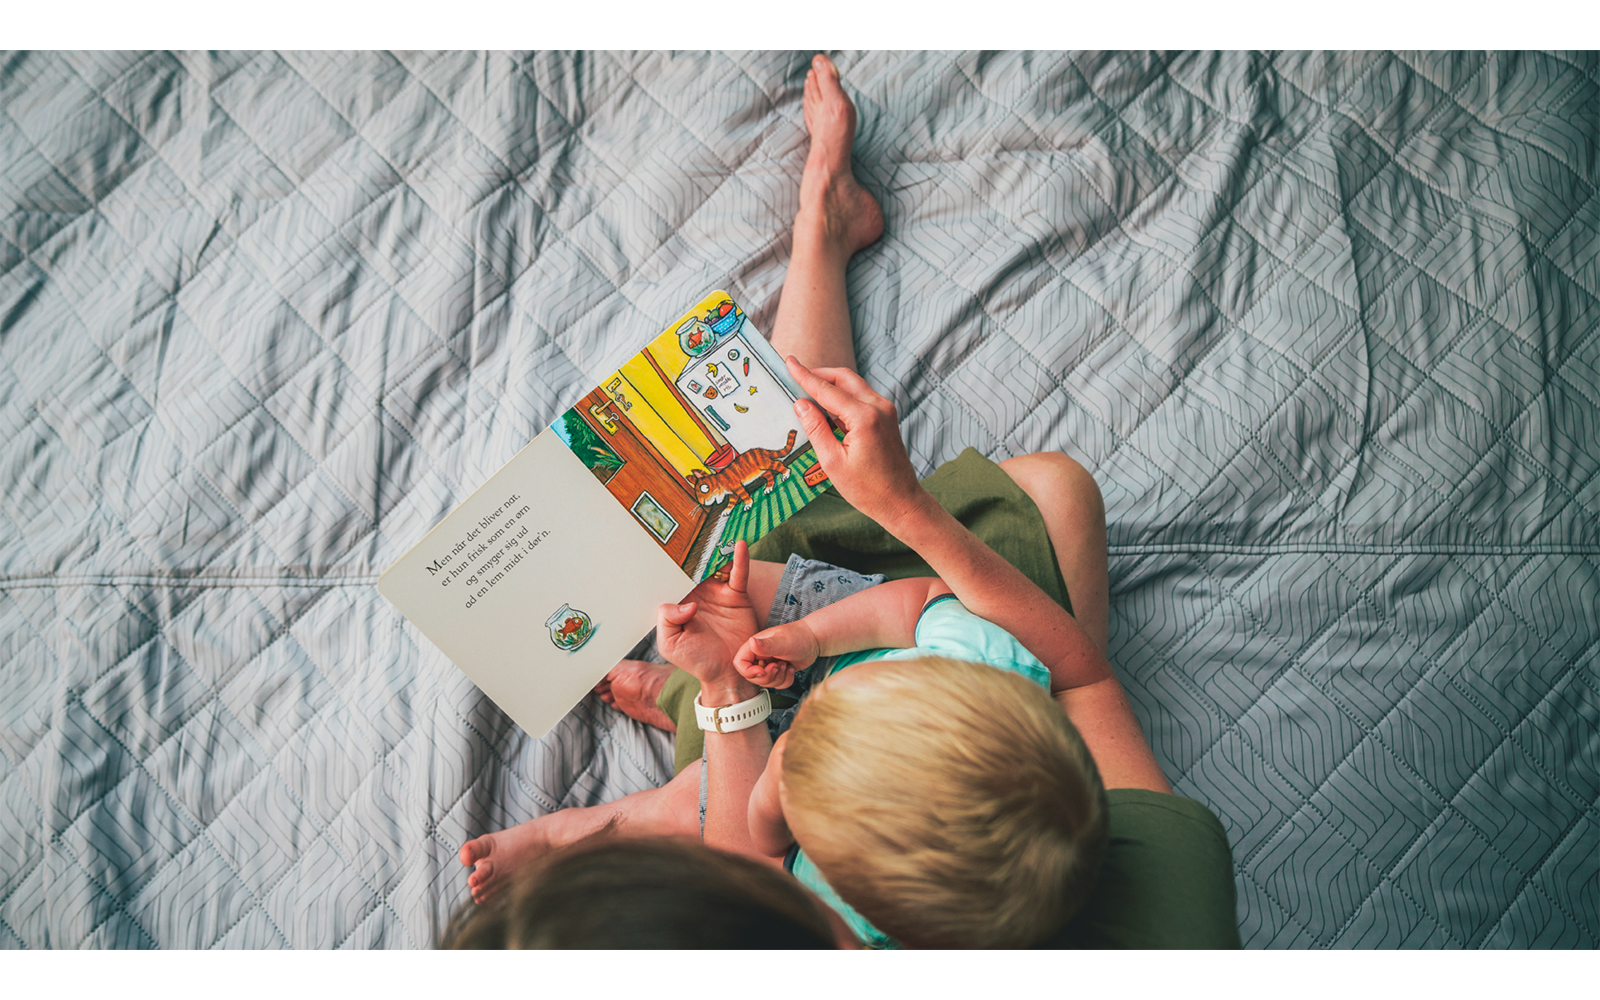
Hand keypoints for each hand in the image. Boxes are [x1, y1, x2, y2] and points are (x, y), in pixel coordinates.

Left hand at [656, 541, 758, 694]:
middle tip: (689, 528)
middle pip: (695, 566)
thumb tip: (687, 603)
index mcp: (679, 603)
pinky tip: (740, 545)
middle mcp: (698, 594)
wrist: (726, 673)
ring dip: (715, 550)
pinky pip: (739, 574)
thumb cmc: (695, 660)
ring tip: (713, 529)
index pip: (673, 578)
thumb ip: (667, 620)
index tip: (665, 546)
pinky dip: (740, 559)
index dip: (669, 564)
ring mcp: (718, 593)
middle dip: (692, 549)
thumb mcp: (670, 644)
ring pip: (716, 566)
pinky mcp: (737, 596)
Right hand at [734, 620, 821, 688]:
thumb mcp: (782, 642)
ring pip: (765, 683)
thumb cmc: (799, 636)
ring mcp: (768, 664)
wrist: (814, 639)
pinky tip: (791, 668)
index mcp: (755, 646)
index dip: (749, 671)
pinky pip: (777, 685)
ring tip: (786, 665)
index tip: (763, 670)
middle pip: (752, 677)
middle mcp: (759, 656)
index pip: (740, 663)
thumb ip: (766, 645)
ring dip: (778, 678)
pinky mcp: (778, 671)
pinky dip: (786, 680)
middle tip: (779, 666)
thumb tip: (751, 642)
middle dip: (767, 677)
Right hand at [785, 357, 928, 525]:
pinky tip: (827, 407)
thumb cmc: (868, 489)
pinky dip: (842, 397)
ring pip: (853, 385)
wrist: (902, 502)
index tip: (789, 362)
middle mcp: (878, 407)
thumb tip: (801, 404)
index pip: (827, 390)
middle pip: (843, 378)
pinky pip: (861, 398)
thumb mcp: (832, 462)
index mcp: (864, 418)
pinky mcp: (887, 417)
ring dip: (831, 385)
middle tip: (796, 375)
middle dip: (819, 374)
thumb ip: (815, 429)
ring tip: (808, 392)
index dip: (805, 376)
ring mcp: (886, 411)